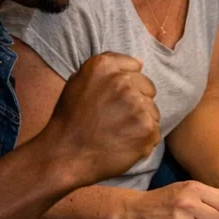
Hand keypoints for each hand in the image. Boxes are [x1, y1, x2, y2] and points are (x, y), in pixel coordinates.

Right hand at [37, 52, 159, 188]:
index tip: (111, 99)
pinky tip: (123, 144)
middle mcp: (122, 81)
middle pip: (147, 88)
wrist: (64, 156)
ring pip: (152, 110)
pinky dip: (142, 140)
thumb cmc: (70, 120)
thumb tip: (140, 62)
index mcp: (104, 66)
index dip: (125, 84)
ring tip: (116, 132)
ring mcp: (136, 105)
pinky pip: (154, 131)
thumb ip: (108, 68)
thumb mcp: (78, 82)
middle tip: (113, 119)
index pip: (135, 66)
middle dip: (136, 102)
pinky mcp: (146, 128)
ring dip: (140, 121)